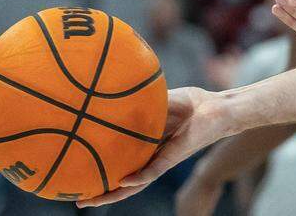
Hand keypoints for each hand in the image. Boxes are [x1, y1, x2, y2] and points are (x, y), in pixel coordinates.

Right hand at [77, 87, 226, 207]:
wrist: (217, 107)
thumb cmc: (192, 104)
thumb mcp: (159, 101)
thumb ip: (140, 102)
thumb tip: (114, 93)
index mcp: (148, 145)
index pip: (122, 162)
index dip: (103, 169)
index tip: (80, 175)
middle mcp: (152, 157)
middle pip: (123, 179)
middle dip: (102, 192)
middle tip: (79, 201)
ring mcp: (162, 159)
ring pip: (134, 184)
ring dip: (114, 194)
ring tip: (93, 201)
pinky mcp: (173, 157)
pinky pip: (153, 171)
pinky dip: (138, 178)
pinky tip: (123, 183)